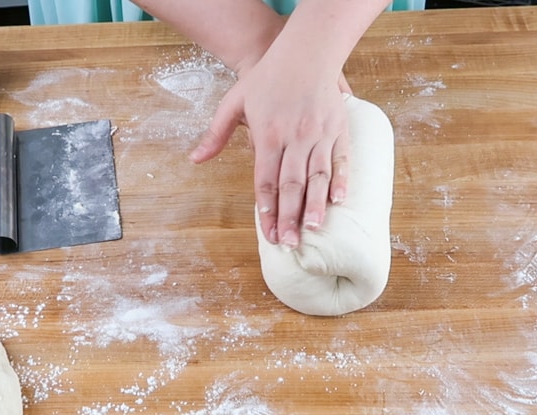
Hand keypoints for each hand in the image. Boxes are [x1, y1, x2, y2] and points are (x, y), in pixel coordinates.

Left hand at [190, 58, 350, 249]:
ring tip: (314, 230)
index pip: (266, 181)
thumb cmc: (267, 77)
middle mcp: (295, 138)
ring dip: (316, 205)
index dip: (267, 210)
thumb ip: (215, 134)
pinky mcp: (339, 129)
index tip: (268, 233)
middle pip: (291, 185)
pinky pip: (342, 159)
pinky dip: (342, 181)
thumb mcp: (234, 102)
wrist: (305, 50)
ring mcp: (319, 134)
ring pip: (318, 176)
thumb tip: (194, 160)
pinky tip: (340, 201)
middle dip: (290, 217)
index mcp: (268, 135)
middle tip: (290, 243)